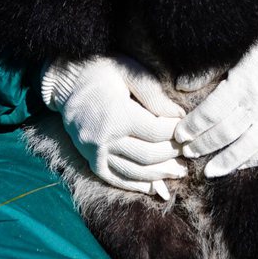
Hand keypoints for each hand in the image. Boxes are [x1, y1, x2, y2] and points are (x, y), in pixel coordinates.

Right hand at [42, 54, 186, 198]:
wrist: (68, 80)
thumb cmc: (102, 70)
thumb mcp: (129, 71)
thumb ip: (154, 94)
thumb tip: (180, 116)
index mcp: (117, 114)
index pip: (156, 132)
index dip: (176, 132)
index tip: (189, 129)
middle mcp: (104, 138)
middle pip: (148, 155)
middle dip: (172, 155)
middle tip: (189, 152)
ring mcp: (95, 152)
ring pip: (134, 172)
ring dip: (159, 175)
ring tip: (179, 172)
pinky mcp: (90, 160)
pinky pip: (115, 179)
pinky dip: (135, 186)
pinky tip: (154, 187)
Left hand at [174, 9, 257, 177]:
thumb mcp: (233, 55)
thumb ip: (207, 73)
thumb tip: (180, 86)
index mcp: (243, 81)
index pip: (212, 112)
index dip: (193, 127)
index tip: (180, 135)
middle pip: (226, 131)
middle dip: (203, 145)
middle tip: (187, 153)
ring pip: (248, 146)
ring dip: (225, 161)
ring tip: (208, 170)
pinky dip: (253, 160)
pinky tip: (238, 166)